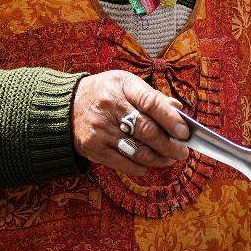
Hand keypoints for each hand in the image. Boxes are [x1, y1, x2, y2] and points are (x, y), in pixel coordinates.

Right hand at [70, 70, 189, 177]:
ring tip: (170, 159)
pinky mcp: (94, 149)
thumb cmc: (104, 93)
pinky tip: (149, 164)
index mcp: (121, 86)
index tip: (184, 132)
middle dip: (170, 145)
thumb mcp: (125, 84)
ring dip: (159, 158)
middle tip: (183, 151)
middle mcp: (110, 107)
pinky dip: (141, 167)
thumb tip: (178, 109)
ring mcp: (101, 130)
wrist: (66, 106)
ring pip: (138, 150)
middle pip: (147, 131)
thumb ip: (152, 96)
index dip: (171, 119)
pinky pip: (124, 163)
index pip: (151, 102)